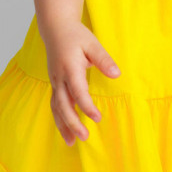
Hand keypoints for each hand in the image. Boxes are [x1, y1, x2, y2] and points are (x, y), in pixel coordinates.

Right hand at [44, 21, 120, 145]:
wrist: (55, 29)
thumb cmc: (76, 36)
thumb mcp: (93, 44)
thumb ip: (104, 60)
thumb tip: (117, 74)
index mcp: (70, 68)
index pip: (78, 91)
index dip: (87, 106)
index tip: (98, 118)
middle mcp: (59, 78)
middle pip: (63, 105)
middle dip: (73, 122)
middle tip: (85, 137)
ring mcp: (54, 82)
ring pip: (56, 108)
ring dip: (63, 126)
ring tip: (72, 143)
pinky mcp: (54, 85)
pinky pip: (54, 105)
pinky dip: (59, 119)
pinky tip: (66, 132)